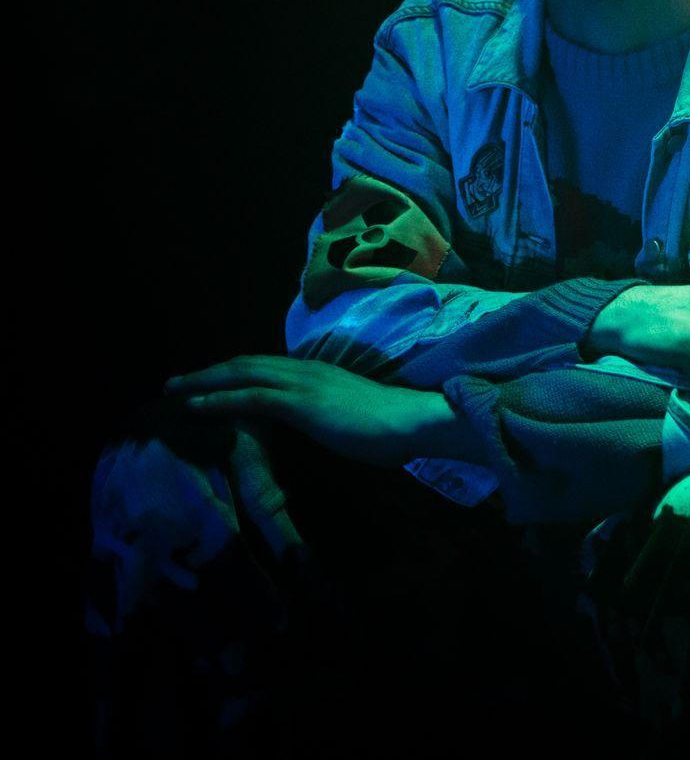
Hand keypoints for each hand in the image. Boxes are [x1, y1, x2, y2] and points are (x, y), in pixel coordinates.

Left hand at [168, 356, 465, 466]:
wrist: (413, 422)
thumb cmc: (392, 428)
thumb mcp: (351, 417)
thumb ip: (330, 416)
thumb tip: (320, 426)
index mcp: (319, 374)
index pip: (267, 366)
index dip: (234, 372)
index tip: (209, 382)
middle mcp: (307, 370)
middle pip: (246, 363)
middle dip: (208, 372)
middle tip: (176, 383)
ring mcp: (303, 383)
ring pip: (242, 374)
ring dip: (203, 381)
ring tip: (174, 390)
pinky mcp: (301, 402)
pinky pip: (251, 397)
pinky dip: (219, 399)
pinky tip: (196, 406)